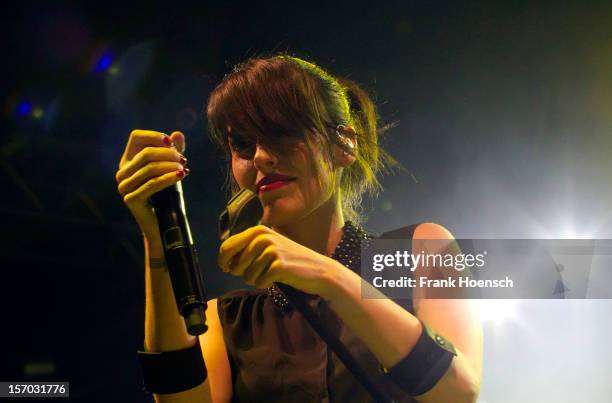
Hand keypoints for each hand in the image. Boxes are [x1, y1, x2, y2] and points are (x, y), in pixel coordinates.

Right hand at [115, 130, 187, 241]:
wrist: (164, 224)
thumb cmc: (167, 195)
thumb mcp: (170, 170)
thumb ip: (173, 152)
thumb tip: (177, 134)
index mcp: (128, 161)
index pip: (137, 137)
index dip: (154, 136)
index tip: (172, 142)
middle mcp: (122, 172)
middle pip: (146, 153)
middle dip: (168, 154)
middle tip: (183, 160)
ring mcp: (124, 186)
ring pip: (149, 168)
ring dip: (170, 166)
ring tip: (184, 168)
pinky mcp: (131, 199)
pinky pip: (152, 184)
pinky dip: (169, 178)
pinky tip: (182, 176)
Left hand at [218, 225, 339, 295]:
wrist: (318, 270)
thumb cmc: (290, 260)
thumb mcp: (268, 247)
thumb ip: (246, 250)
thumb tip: (225, 262)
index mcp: (258, 231)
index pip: (226, 246)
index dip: (224, 261)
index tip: (228, 268)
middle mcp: (263, 237)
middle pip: (234, 264)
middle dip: (241, 273)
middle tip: (258, 272)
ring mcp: (271, 250)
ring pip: (247, 276)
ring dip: (256, 279)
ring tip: (271, 273)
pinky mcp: (278, 265)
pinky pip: (259, 282)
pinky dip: (265, 284)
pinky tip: (277, 278)